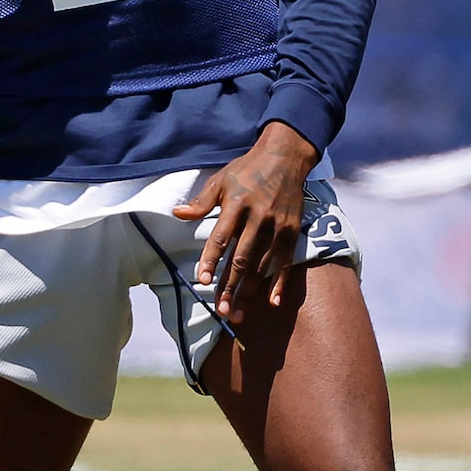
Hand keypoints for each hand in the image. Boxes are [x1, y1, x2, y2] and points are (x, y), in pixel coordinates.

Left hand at [173, 121, 320, 320]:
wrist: (285, 158)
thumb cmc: (248, 170)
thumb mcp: (221, 180)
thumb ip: (201, 201)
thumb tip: (178, 213)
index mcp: (238, 204)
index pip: (222, 237)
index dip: (212, 260)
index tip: (203, 281)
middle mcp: (259, 217)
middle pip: (243, 258)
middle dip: (231, 286)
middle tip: (221, 309)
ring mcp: (278, 226)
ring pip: (262, 265)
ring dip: (249, 291)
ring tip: (237, 312)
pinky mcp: (292, 232)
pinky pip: (285, 262)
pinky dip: (279, 284)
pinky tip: (272, 302)